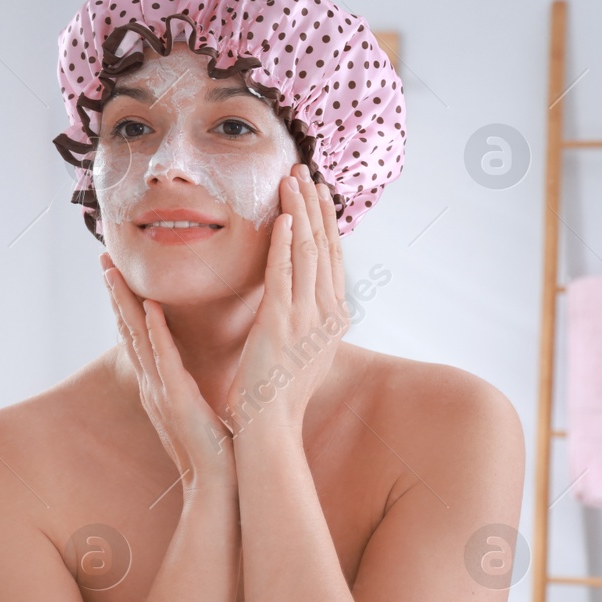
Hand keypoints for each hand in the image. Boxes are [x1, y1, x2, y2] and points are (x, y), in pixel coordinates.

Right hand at [103, 252, 234, 488]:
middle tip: (103, 259)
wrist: (217, 483)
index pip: (136, 335)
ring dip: (125, 304)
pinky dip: (155, 332)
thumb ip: (186, 385)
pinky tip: (150, 308)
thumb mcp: (195, 409)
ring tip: (114, 274)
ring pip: (137, 338)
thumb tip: (188, 366)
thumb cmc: (212, 449)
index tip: (116, 273)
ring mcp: (161, 390)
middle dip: (115, 293)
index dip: (124, 303)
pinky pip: (164, 359)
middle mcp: (152, 383)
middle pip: (127, 329)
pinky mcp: (178, 398)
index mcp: (157, 383)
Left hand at [221, 164, 347, 437]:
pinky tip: (283, 218)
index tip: (317, 192)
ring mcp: (307, 319)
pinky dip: (286, 244)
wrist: (269, 430)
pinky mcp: (282, 325)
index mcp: (332, 320)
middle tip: (306, 171)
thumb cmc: (277, 398)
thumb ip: (303, 325)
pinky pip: (285, 275)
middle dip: (315, 206)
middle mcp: (327, 315)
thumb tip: (301, 307)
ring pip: (308, 253)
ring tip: (292, 179)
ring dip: (301, 212)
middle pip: (325, 248)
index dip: (325, 222)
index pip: (331, 259)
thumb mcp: (301, 354)